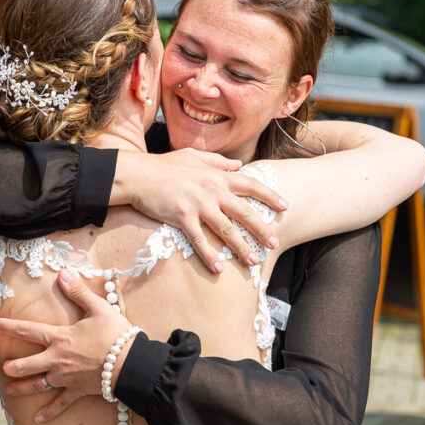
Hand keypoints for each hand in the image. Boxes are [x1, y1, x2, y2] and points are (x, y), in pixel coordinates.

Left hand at [0, 269, 132, 422]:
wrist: (131, 364)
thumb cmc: (116, 334)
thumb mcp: (98, 308)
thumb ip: (78, 291)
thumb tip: (62, 273)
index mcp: (59, 337)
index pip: (27, 330)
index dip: (7, 327)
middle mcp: (57, 360)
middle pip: (26, 364)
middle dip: (11, 366)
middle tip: (1, 366)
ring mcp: (65, 378)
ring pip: (37, 385)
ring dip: (21, 388)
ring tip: (8, 390)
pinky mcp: (77, 391)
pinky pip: (60, 404)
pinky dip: (49, 412)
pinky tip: (37, 420)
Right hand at [112, 149, 285, 272]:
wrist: (139, 174)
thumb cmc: (165, 165)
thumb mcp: (194, 156)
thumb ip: (219, 161)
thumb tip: (239, 164)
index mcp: (217, 175)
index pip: (251, 185)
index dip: (269, 196)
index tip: (284, 206)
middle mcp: (212, 190)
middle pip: (244, 212)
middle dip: (262, 229)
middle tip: (274, 243)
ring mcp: (198, 204)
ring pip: (226, 230)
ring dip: (241, 247)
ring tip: (253, 262)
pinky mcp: (182, 217)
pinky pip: (199, 240)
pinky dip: (210, 255)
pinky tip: (219, 268)